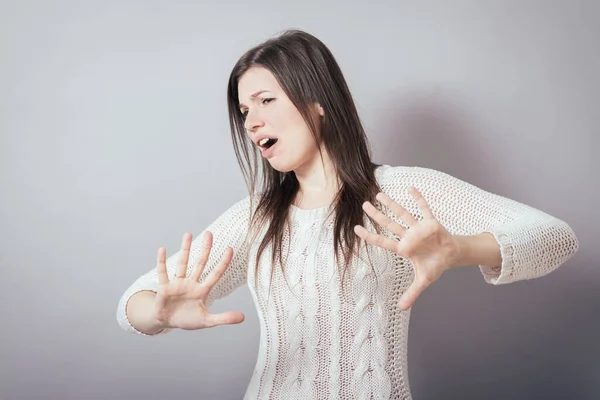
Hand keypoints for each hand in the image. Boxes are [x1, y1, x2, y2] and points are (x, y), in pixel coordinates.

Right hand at [152, 231, 244, 329]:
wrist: (167, 322)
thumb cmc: (187, 320)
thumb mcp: (207, 321)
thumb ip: (224, 318)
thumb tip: (243, 317)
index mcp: (202, 290)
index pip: (215, 274)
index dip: (223, 263)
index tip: (230, 249)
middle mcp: (191, 283)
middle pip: (200, 263)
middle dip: (205, 249)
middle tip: (209, 233)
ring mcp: (178, 284)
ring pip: (183, 263)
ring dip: (185, 249)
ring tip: (188, 234)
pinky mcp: (165, 287)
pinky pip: (163, 273)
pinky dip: (162, 262)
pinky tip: (162, 249)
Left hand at [353, 187, 460, 310]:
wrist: (451, 256)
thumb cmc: (434, 265)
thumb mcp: (423, 281)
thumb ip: (412, 293)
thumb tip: (402, 309)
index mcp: (404, 248)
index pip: (384, 242)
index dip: (370, 236)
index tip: (356, 229)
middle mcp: (408, 236)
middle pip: (389, 224)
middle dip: (377, 215)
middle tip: (364, 205)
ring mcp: (419, 228)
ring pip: (402, 214)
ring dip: (392, 204)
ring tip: (379, 194)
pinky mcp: (431, 222)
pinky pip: (424, 208)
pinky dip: (418, 199)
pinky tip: (410, 188)